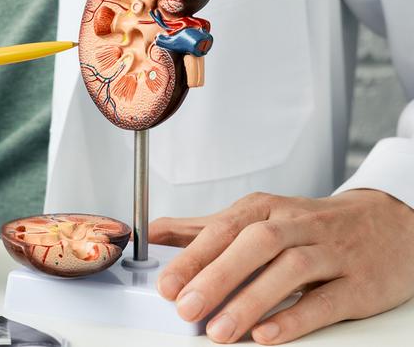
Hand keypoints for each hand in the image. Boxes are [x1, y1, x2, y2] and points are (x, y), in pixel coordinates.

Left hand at [149, 190, 413, 343]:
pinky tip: (267, 335)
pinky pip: (326, 300)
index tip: (166, 284)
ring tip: (220, 330)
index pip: (224, 228)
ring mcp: (331, 253)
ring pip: (290, 269)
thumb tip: (153, 234)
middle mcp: (298, 226)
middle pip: (255, 243)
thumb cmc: (312, 226)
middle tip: (186, 308)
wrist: (389, 224)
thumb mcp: (259, 217)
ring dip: (251, 300)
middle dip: (216, 276)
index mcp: (267, 209)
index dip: (193, 256)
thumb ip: (204, 228)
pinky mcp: (359, 284)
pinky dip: (295, 318)